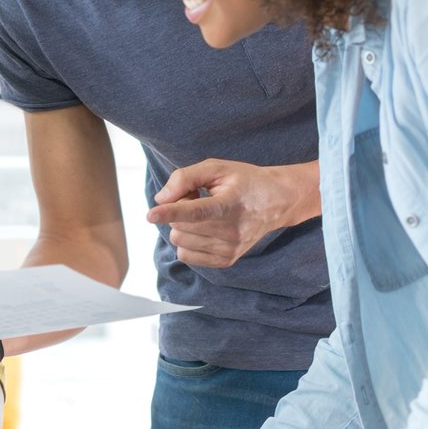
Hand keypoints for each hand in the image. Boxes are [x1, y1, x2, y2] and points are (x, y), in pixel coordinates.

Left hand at [145, 159, 318, 268]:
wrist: (277, 201)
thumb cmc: (243, 181)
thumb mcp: (217, 168)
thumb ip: (185, 177)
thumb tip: (160, 199)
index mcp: (231, 204)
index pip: (197, 211)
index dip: (172, 211)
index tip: (151, 215)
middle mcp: (232, 231)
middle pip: (180, 226)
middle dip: (178, 210)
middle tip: (197, 198)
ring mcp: (230, 249)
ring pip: (179, 241)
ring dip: (183, 225)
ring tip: (204, 214)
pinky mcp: (226, 261)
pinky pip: (185, 255)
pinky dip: (187, 241)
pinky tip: (204, 229)